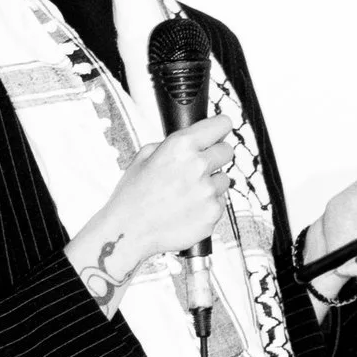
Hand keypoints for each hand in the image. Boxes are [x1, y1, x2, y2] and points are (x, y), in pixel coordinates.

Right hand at [75, 120, 233, 279]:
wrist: (128, 232)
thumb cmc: (132, 196)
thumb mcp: (144, 156)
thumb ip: (172, 144)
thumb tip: (193, 139)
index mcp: (180, 146)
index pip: (221, 124)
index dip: (220, 128)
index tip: (219, 132)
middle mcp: (198, 166)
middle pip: (227, 151)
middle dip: (215, 156)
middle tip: (199, 167)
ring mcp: (208, 191)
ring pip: (224, 179)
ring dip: (211, 183)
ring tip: (186, 193)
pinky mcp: (213, 213)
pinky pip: (220, 203)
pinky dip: (207, 205)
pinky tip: (187, 209)